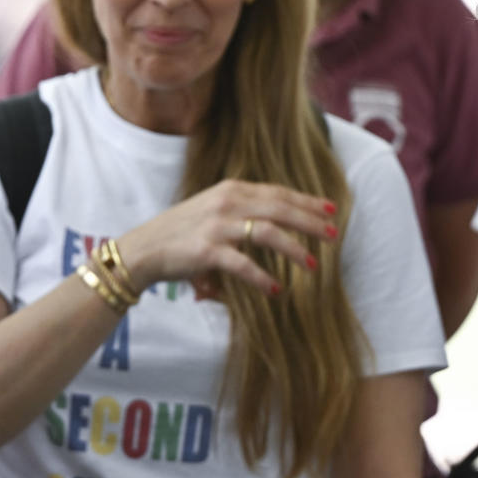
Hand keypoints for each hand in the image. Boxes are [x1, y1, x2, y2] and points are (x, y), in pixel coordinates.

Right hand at [113, 180, 340, 296]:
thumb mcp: (215, 210)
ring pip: (267, 232)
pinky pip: (242, 263)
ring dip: (294, 249)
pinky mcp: (206, 250)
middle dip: (311, 221)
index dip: (306, 200)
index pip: (278, 192)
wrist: (143, 248)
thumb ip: (244, 210)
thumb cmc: (182, 232)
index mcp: (232, 189)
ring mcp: (216, 225)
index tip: (332, 209)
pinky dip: (261, 277)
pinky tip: (276, 288)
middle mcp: (227, 202)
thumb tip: (280, 222)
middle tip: (334, 235)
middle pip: (280, 208)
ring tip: (313, 265)